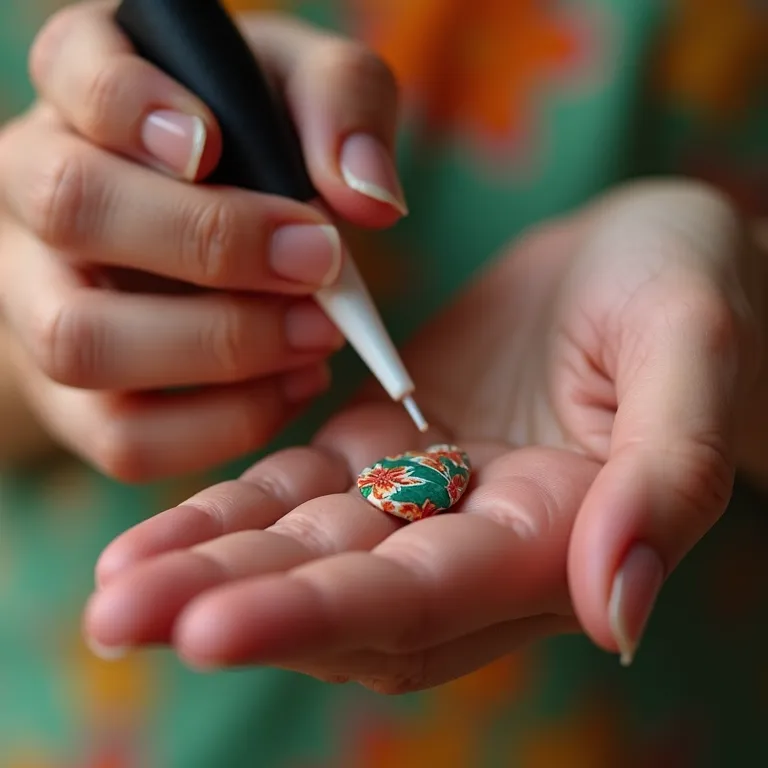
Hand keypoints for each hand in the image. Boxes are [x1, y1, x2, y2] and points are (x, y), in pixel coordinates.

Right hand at [0, 2, 405, 479]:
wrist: (238, 229)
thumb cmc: (267, 144)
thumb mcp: (310, 91)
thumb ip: (340, 107)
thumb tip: (367, 198)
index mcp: (87, 84)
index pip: (75, 73)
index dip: (133, 108)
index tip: (212, 146)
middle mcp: (39, 188)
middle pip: (71, 210)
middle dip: (209, 243)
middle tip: (317, 263)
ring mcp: (40, 298)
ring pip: (80, 342)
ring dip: (220, 348)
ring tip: (319, 336)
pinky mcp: (74, 394)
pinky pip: (122, 436)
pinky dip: (223, 424)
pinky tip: (296, 384)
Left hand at [85, 181, 762, 689]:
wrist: (646, 258)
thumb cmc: (689, 293)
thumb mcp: (695, 358)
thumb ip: (668, 480)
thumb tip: (619, 611)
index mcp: (558, 536)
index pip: (427, 595)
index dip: (322, 612)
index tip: (210, 627)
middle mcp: (483, 539)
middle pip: (347, 592)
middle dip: (233, 603)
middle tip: (117, 616)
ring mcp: (430, 494)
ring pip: (310, 548)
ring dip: (211, 566)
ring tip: (115, 586)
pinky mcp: (390, 446)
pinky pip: (303, 492)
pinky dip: (233, 510)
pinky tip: (161, 531)